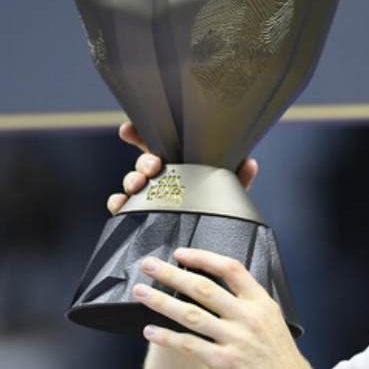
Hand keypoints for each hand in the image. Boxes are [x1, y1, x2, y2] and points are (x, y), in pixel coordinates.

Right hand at [106, 121, 259, 214]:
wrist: (207, 238)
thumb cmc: (216, 208)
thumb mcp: (228, 191)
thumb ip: (238, 177)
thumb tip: (250, 162)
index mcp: (180, 164)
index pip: (158, 143)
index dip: (141, 134)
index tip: (128, 130)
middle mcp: (161, 177)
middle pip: (145, 162)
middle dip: (144, 161)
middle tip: (153, 166)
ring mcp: (148, 195)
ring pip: (133, 182)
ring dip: (132, 179)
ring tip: (139, 184)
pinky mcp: (139, 215)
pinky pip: (122, 207)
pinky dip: (118, 203)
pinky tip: (120, 203)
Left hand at [133, 247, 327, 368]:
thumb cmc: (284, 367)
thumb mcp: (275, 327)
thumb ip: (251, 312)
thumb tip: (220, 301)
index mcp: (263, 305)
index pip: (230, 269)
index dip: (203, 258)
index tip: (181, 254)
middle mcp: (249, 317)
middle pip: (202, 287)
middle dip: (171, 274)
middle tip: (149, 266)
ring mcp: (237, 339)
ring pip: (190, 313)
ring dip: (160, 301)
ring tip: (141, 293)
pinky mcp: (225, 363)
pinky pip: (188, 345)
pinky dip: (166, 337)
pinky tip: (150, 332)